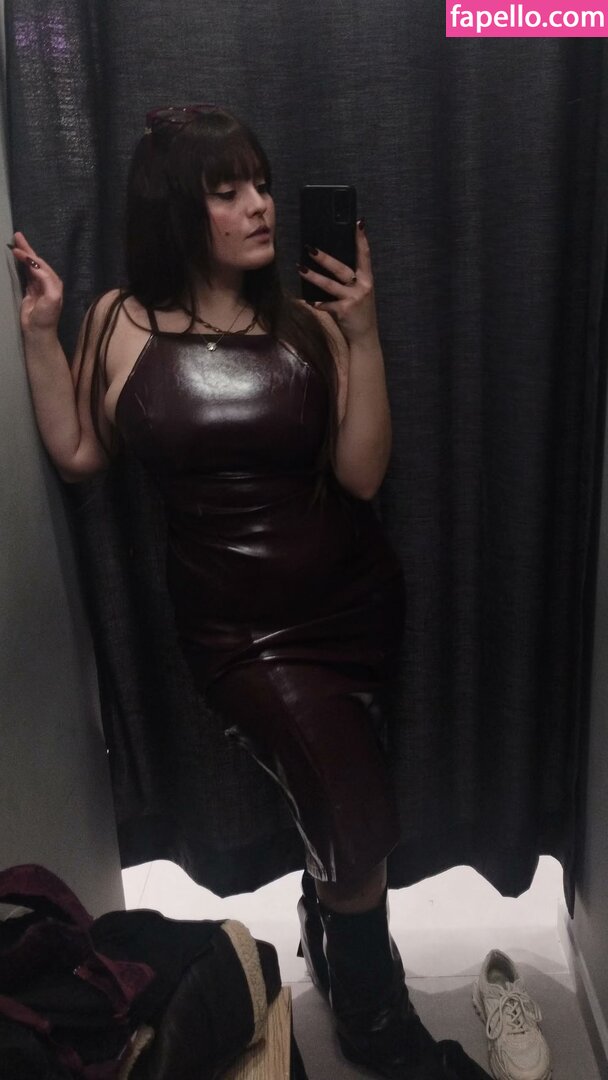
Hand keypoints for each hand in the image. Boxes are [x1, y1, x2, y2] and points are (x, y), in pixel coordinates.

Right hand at [10, 231, 62, 333]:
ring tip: (15, 243)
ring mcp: (38, 285)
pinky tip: (17, 258)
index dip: (29, 256)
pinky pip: (25, 273)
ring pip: (29, 266)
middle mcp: (47, 281)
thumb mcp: (52, 297)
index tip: (17, 250)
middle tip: (17, 235)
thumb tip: (35, 266)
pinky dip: (21, 265)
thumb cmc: (47, 316)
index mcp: (53, 282)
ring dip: (23, 254)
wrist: (38, 330)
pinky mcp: (30, 290)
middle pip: (35, 261)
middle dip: (27, 249)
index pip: (40, 264)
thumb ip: (46, 280)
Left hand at [297, 221, 377, 343]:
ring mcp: (354, 298)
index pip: (365, 255)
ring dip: (313, 276)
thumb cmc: (360, 312)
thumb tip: (331, 265)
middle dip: (325, 258)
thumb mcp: (361, 293)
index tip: (358, 224)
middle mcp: (362, 286)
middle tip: (310, 249)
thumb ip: (351, 280)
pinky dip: (316, 303)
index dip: (361, 239)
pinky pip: (326, 304)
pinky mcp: (344, 310)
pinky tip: (307, 301)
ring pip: (330, 285)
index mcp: (367, 279)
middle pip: (341, 268)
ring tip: (300, 268)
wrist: (365, 335)